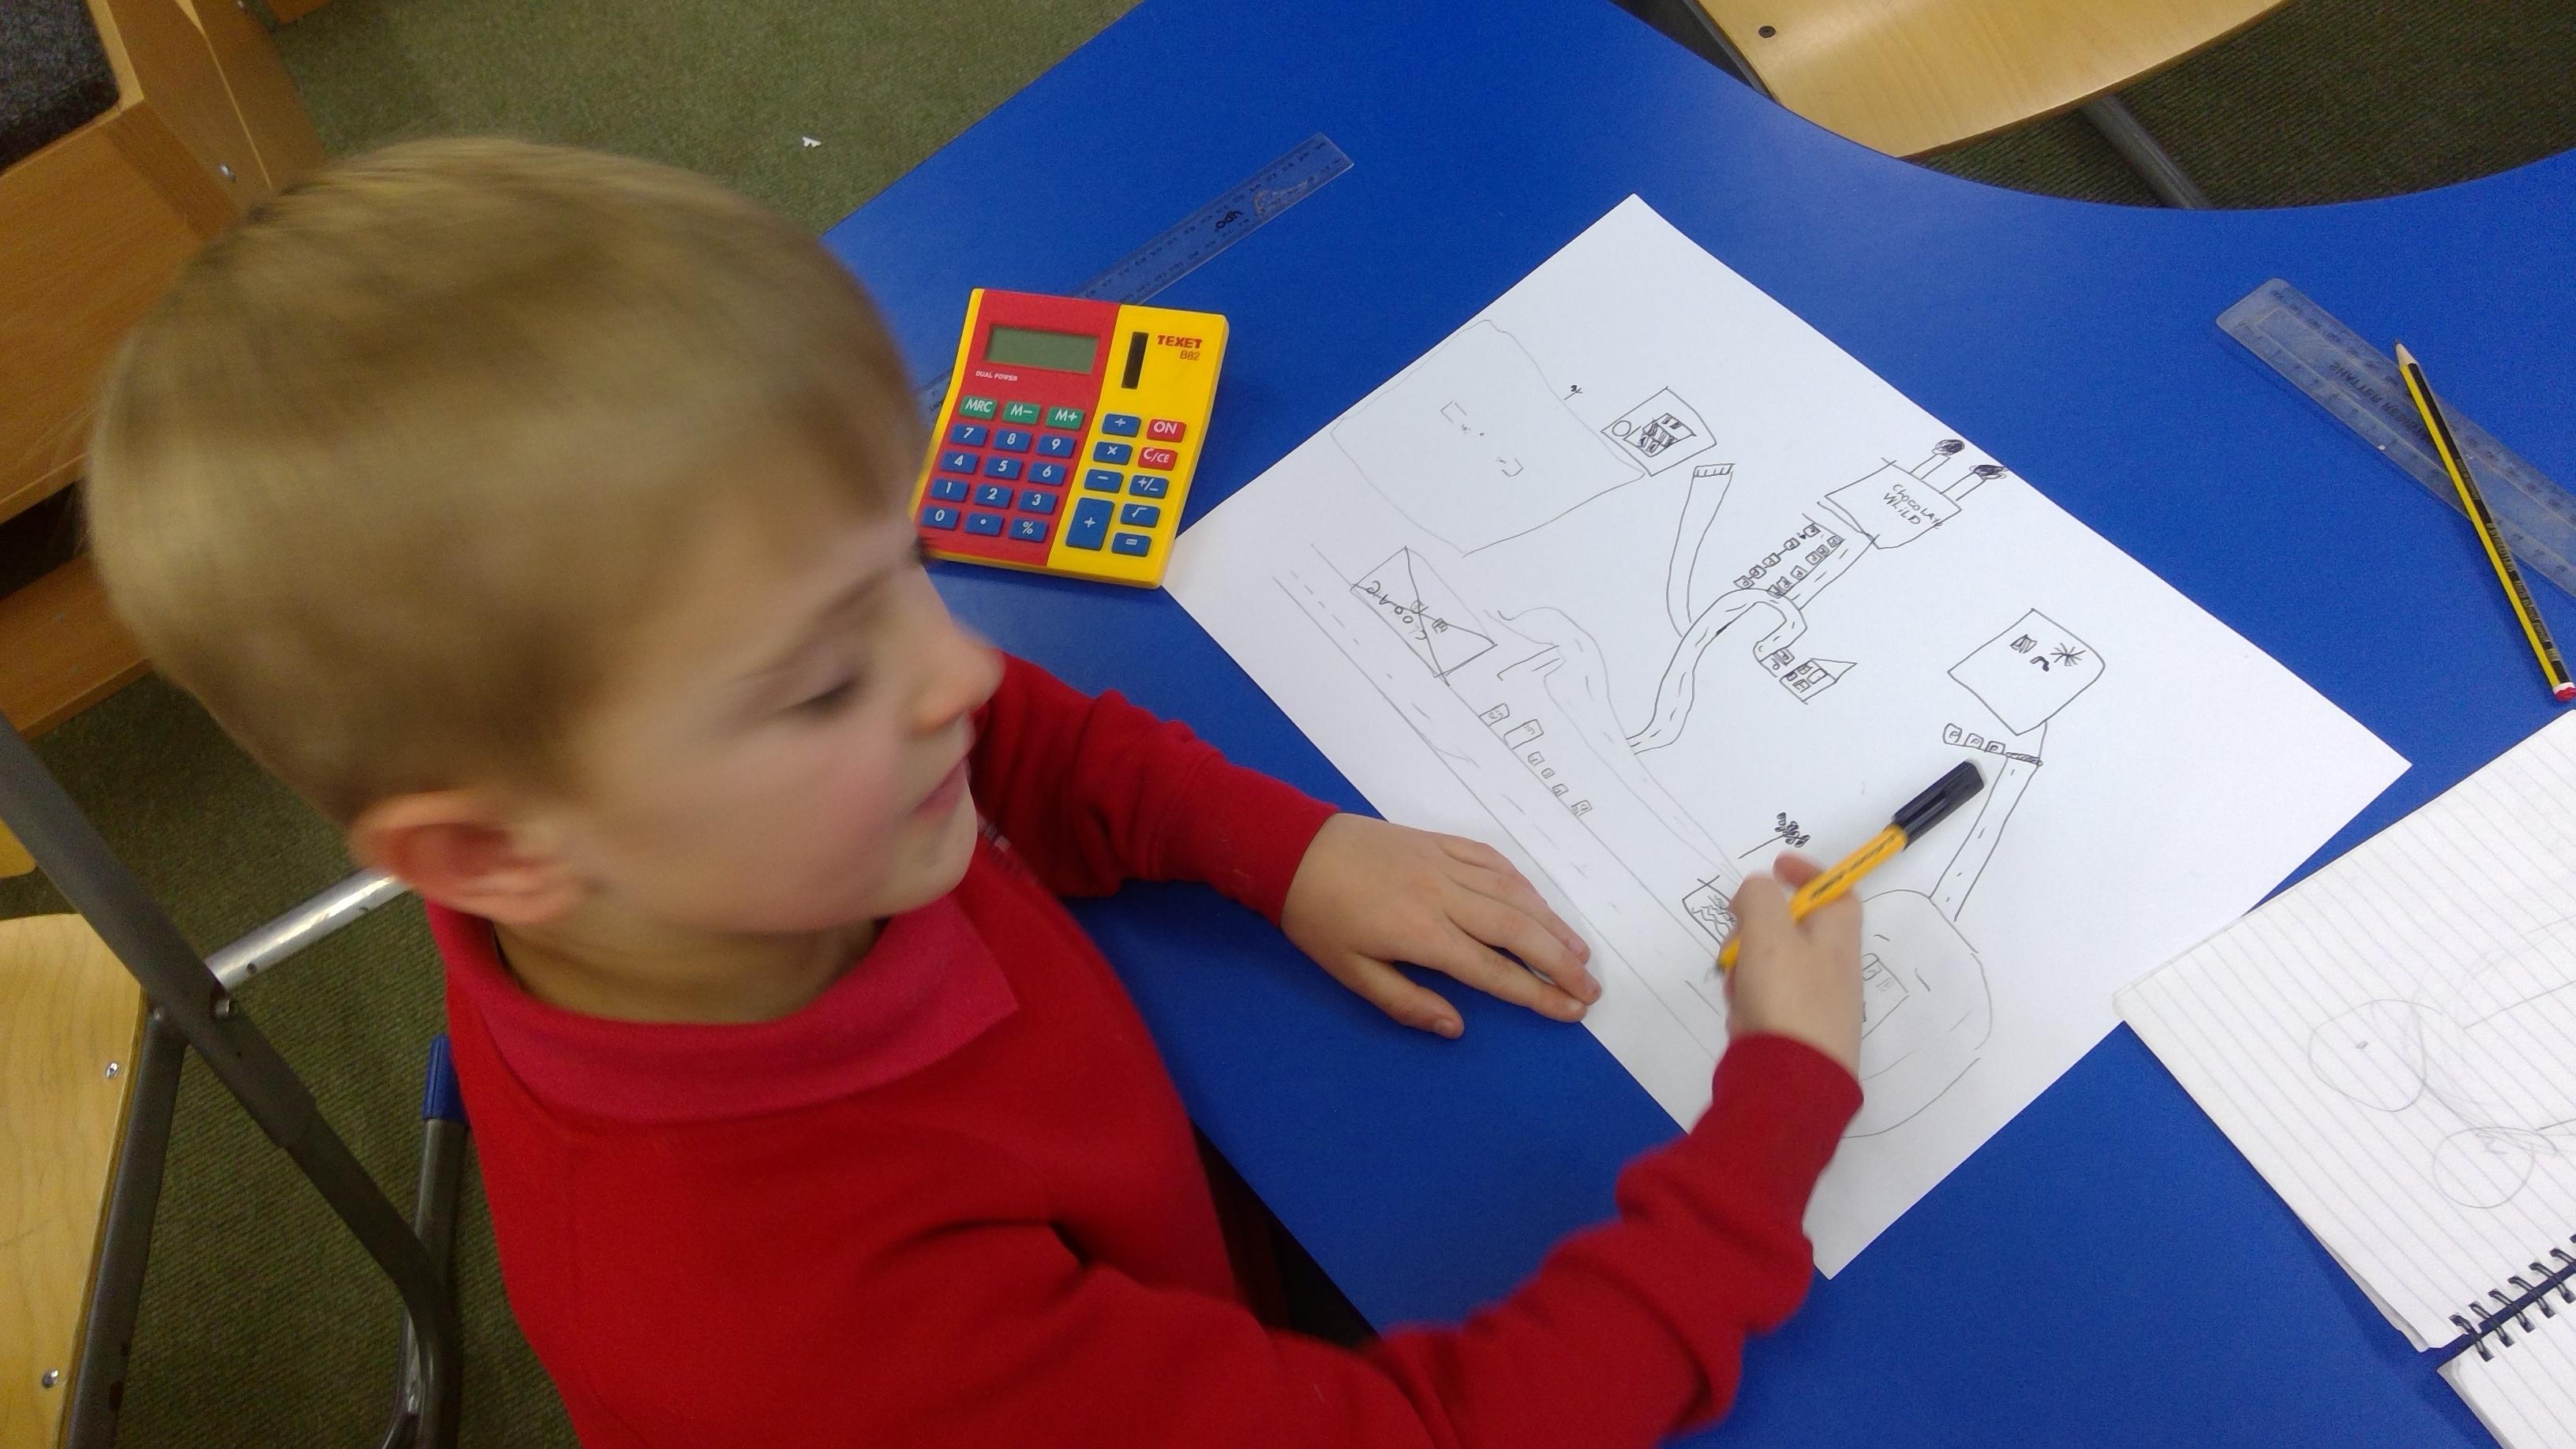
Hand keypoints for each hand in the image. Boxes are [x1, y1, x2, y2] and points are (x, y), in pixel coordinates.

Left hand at [1280, 815, 1597, 1037]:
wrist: (1291, 848)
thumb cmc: (1317, 918)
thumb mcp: (1350, 972)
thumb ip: (1405, 1001)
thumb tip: (1454, 1027)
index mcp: (1422, 934)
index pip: (1494, 971)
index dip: (1536, 994)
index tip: (1571, 1011)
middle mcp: (1444, 896)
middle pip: (1518, 931)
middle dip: (1560, 962)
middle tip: (1590, 988)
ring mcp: (1445, 863)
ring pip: (1514, 894)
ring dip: (1552, 923)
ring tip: (1578, 951)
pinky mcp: (1439, 841)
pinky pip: (1493, 860)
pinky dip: (1523, 884)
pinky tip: (1538, 902)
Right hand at [1723, 853, 1862, 1072]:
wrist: (1791, 1082)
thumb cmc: (1787, 998)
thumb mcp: (1768, 934)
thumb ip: (1759, 899)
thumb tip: (1758, 888)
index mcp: (1839, 938)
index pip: (1836, 891)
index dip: (1808, 872)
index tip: (1776, 866)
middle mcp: (1834, 969)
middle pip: (1794, 929)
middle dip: (1756, 928)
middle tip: (1737, 938)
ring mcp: (1816, 1004)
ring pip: (1772, 965)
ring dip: (1747, 967)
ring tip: (1737, 985)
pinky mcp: (1795, 1033)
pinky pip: (1767, 1001)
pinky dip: (1749, 1000)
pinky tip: (1741, 1017)